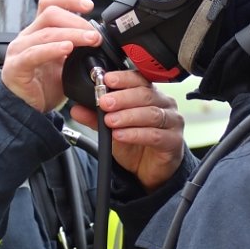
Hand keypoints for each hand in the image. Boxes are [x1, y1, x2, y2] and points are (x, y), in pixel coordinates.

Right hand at [1, 0, 101, 111]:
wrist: (26, 109)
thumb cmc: (43, 86)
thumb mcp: (66, 63)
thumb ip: (76, 49)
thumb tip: (98, 39)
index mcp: (38, 31)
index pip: (49, 4)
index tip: (89, 6)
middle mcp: (27, 36)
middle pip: (50, 14)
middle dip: (77, 21)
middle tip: (95, 34)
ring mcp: (19, 50)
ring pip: (46, 32)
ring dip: (72, 34)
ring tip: (90, 40)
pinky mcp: (16, 66)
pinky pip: (34, 53)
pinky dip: (52, 49)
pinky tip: (67, 49)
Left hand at [70, 69, 184, 192]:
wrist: (150, 170)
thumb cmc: (136, 144)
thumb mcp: (112, 128)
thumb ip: (96, 117)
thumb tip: (76, 109)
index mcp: (151, 95)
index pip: (139, 80)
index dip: (123, 78)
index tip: (106, 80)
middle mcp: (164, 104)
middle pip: (145, 95)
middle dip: (122, 98)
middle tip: (104, 102)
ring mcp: (172, 122)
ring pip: (151, 113)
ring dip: (128, 116)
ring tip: (110, 121)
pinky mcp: (173, 141)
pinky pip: (155, 135)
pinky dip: (136, 134)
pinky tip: (121, 135)